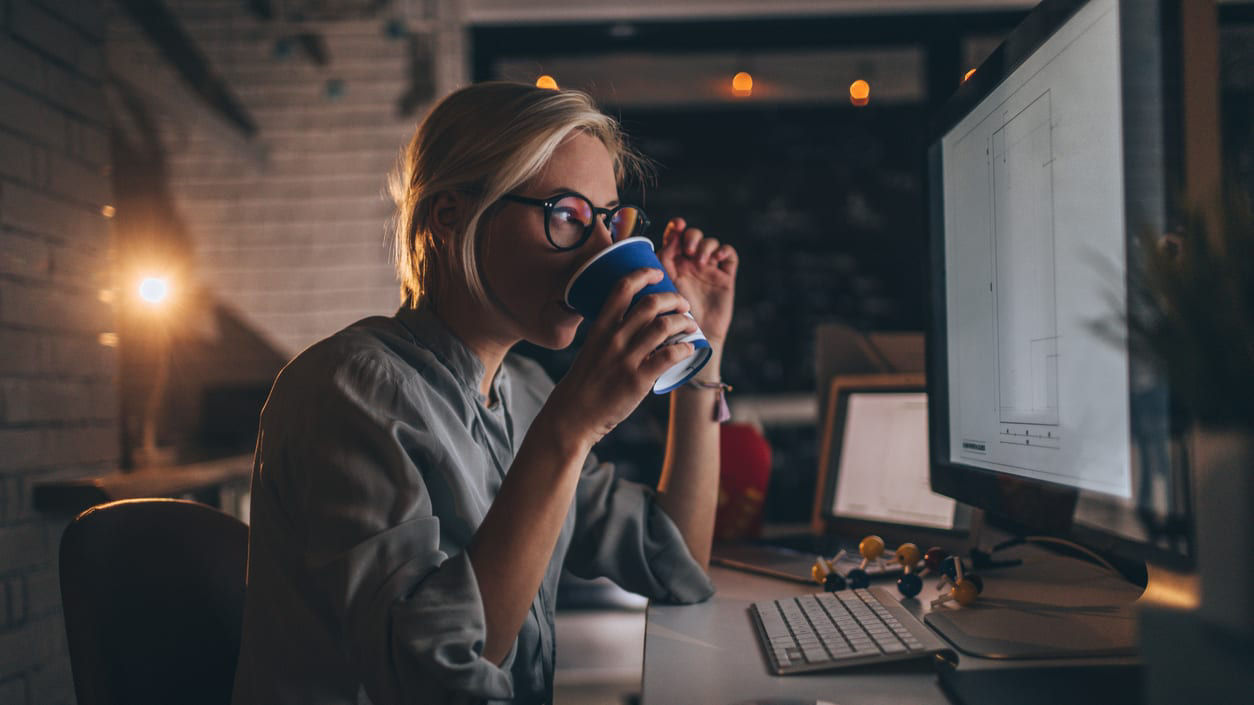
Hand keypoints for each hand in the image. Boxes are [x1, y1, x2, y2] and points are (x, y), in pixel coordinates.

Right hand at [547, 268, 698, 442]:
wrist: (573, 415)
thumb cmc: (585, 381)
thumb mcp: (592, 348)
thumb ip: (612, 334)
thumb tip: (639, 324)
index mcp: (601, 327)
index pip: (622, 288)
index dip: (643, 274)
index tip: (657, 273)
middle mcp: (614, 338)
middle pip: (650, 303)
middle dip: (673, 298)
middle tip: (683, 304)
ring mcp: (626, 359)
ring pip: (663, 327)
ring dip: (684, 321)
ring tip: (690, 324)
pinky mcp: (638, 380)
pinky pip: (668, 356)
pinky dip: (684, 349)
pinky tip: (689, 349)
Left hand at [657, 218, 737, 343]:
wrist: (692, 339)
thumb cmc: (671, 318)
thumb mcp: (661, 287)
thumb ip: (661, 264)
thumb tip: (664, 240)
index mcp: (672, 264)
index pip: (675, 236)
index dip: (677, 227)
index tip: (677, 226)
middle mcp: (690, 265)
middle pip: (694, 235)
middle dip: (692, 237)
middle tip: (688, 251)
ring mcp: (709, 270)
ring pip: (711, 243)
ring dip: (705, 245)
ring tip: (699, 261)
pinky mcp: (725, 278)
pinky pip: (729, 255)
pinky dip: (724, 251)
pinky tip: (716, 258)